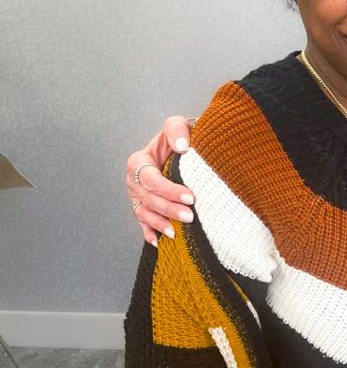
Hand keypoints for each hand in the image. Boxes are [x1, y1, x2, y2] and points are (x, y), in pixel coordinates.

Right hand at [126, 117, 195, 245]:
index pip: (151, 180)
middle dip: (168, 209)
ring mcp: (136, 195)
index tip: (190, 197)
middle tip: (190, 216)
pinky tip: (157, 241)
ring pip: (144, 213)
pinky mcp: (142, 206)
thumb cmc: (180, 136)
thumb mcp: (178, 125)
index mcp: (139, 161)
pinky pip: (143, 222)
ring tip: (176, 233)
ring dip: (159, 224)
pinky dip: (149, 232)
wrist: (182, 147)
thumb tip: (182, 146)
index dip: (169, 190)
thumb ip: (177, 130)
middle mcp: (134, 180)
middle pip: (148, 199)